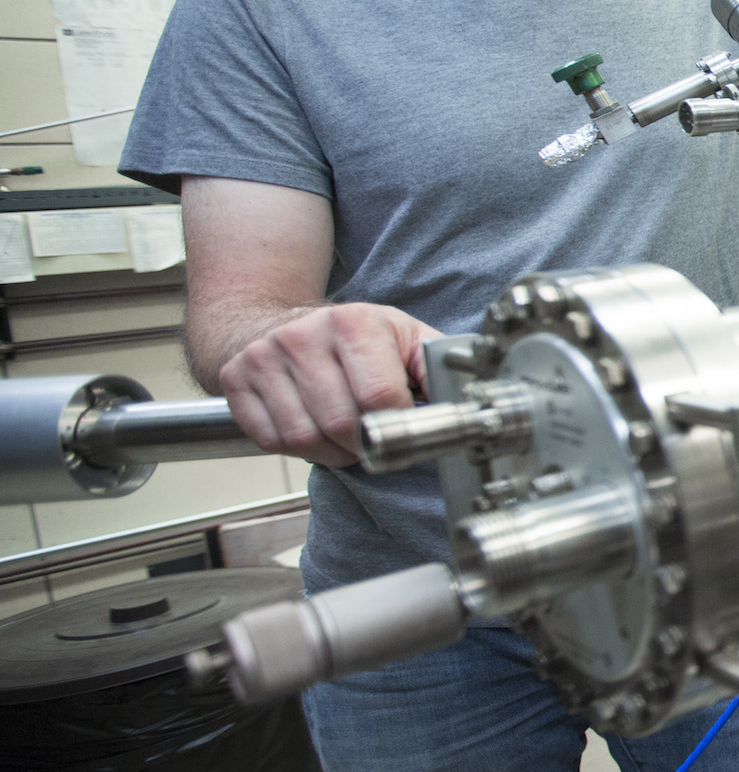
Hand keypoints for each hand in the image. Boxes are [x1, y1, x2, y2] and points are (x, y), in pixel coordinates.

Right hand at [218, 303, 440, 467]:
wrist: (277, 320)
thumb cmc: (353, 337)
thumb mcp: (404, 337)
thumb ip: (436, 367)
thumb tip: (469, 401)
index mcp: (353, 323)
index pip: (379, 397)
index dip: (396, 426)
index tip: (402, 430)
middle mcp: (303, 335)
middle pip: (341, 423)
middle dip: (364, 444)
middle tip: (371, 438)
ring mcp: (263, 356)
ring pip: (303, 438)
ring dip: (331, 452)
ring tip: (343, 436)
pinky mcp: (235, 378)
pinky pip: (270, 440)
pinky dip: (296, 449)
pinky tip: (311, 429)